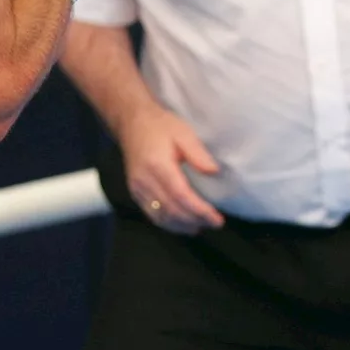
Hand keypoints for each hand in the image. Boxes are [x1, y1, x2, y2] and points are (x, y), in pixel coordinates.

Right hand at [119, 108, 224, 234]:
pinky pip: (152, 214)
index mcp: (158, 165)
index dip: (200, 210)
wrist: (132, 123)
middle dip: (194, 220)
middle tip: (215, 224)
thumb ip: (198, 153)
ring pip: (161, 217)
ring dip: (182, 226)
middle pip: (171, 210)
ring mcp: (137, 189)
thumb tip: (214, 172)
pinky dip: (169, 224)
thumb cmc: (161, 126)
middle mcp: (145, 180)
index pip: (181, 195)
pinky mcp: (135, 192)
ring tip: (202, 226)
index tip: (217, 218)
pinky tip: (183, 225)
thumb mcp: (184, 132)